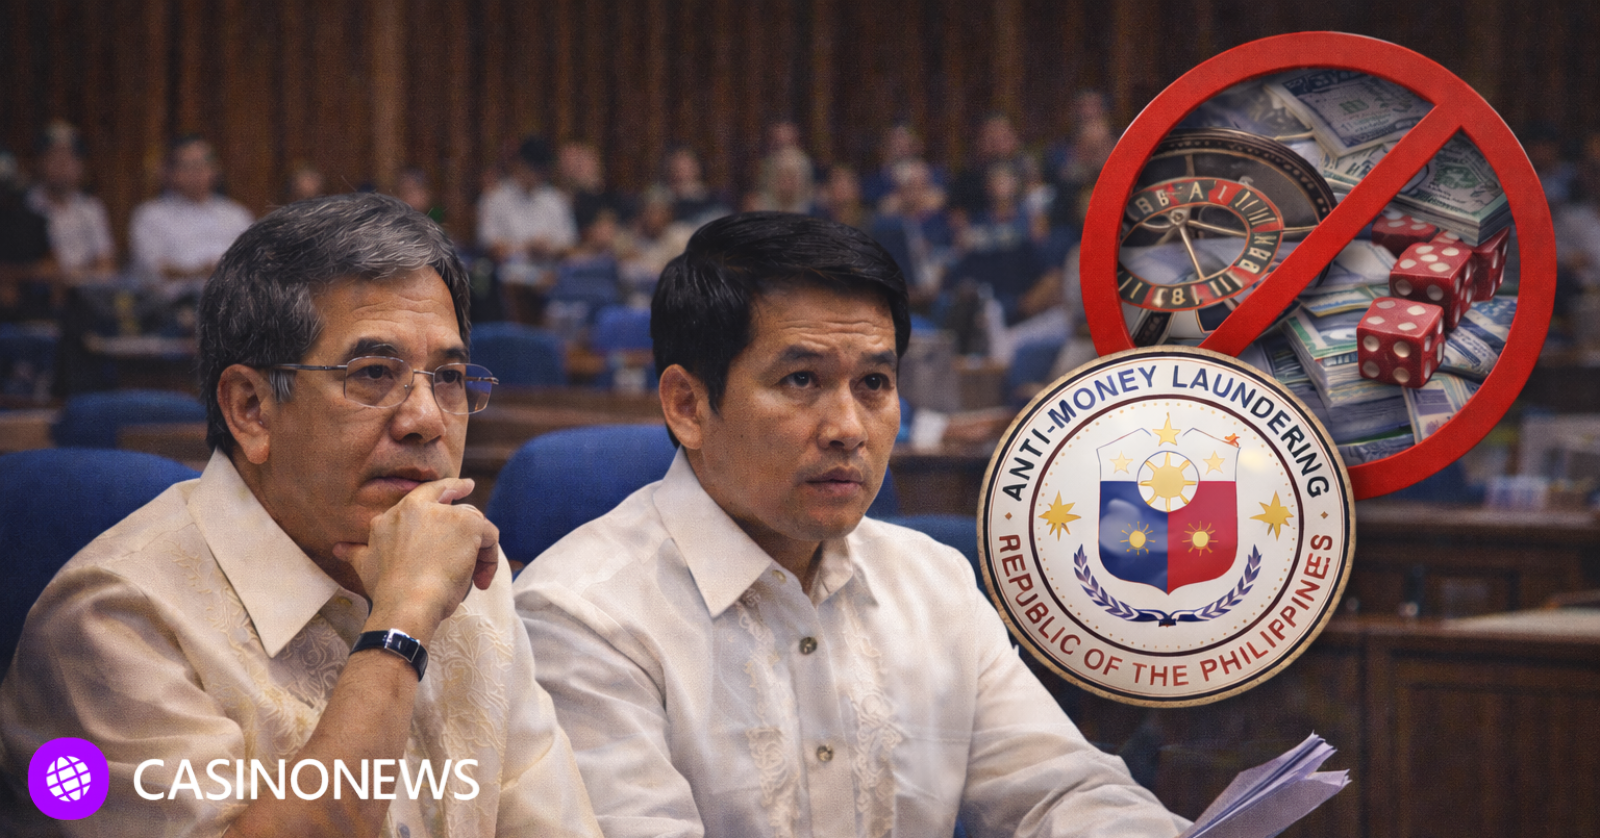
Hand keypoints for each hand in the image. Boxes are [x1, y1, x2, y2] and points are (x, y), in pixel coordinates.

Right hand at [332, 478, 499, 643]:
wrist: (405, 603)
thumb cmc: (388, 591)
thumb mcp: (366, 567)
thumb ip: (355, 553)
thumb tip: (338, 548)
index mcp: (393, 515)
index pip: (423, 494)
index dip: (444, 489)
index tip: (461, 486)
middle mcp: (416, 507)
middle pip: (451, 506)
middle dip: (464, 511)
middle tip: (475, 512)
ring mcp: (443, 514)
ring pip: (472, 522)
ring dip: (477, 548)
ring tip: (475, 576)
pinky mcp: (467, 524)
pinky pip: (489, 535)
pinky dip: (491, 558)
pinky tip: (482, 578)